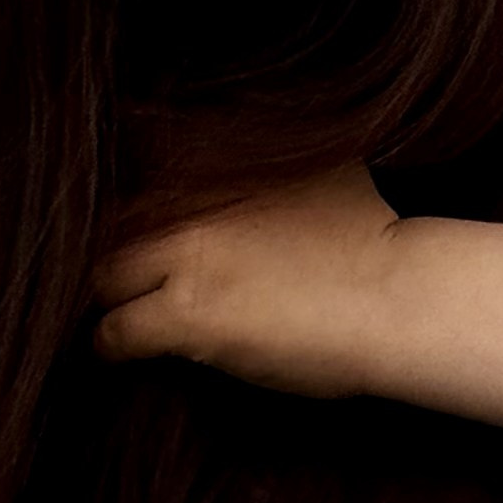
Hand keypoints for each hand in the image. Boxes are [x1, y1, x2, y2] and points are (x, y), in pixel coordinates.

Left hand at [92, 167, 407, 394]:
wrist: (398, 298)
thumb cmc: (375, 241)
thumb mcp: (325, 166)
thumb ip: (276, 156)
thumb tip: (265, 150)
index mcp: (224, 154)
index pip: (138, 156)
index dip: (132, 198)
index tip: (137, 224)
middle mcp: (196, 195)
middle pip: (112, 219)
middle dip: (111, 248)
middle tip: (118, 278)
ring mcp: (187, 253)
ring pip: (104, 274)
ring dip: (107, 296)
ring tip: (114, 314)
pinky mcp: (186, 313)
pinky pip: (115, 329)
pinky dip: (109, 344)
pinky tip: (117, 352)